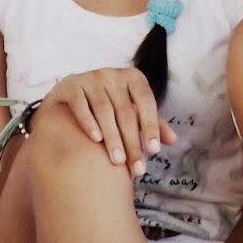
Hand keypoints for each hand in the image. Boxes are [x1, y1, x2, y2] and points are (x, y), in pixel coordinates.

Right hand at [42, 67, 176, 176]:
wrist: (69, 98)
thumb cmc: (109, 107)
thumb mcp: (132, 112)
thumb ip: (151, 123)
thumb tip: (173, 139)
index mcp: (132, 77)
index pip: (146, 101)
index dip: (151, 126)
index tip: (154, 152)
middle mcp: (112, 74)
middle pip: (126, 110)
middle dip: (132, 141)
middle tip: (136, 169)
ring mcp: (90, 77)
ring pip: (104, 109)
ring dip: (112, 137)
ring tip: (118, 161)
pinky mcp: (70, 84)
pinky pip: (80, 104)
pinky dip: (88, 121)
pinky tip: (95, 139)